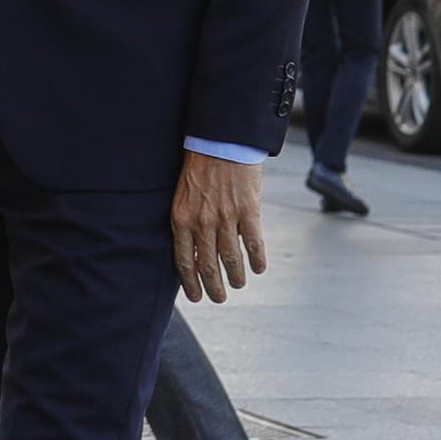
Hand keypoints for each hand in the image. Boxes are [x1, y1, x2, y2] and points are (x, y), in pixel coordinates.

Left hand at [171, 152, 267, 304]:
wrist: (220, 142)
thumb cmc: (198, 168)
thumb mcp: (182, 198)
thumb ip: (186, 223)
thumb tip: (192, 251)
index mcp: (181, 220)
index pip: (184, 262)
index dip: (190, 283)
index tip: (196, 297)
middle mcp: (202, 223)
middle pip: (208, 266)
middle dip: (213, 287)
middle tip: (219, 298)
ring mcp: (226, 218)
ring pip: (231, 259)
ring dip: (236, 277)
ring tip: (238, 284)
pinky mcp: (248, 211)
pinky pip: (254, 243)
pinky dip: (257, 259)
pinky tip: (259, 269)